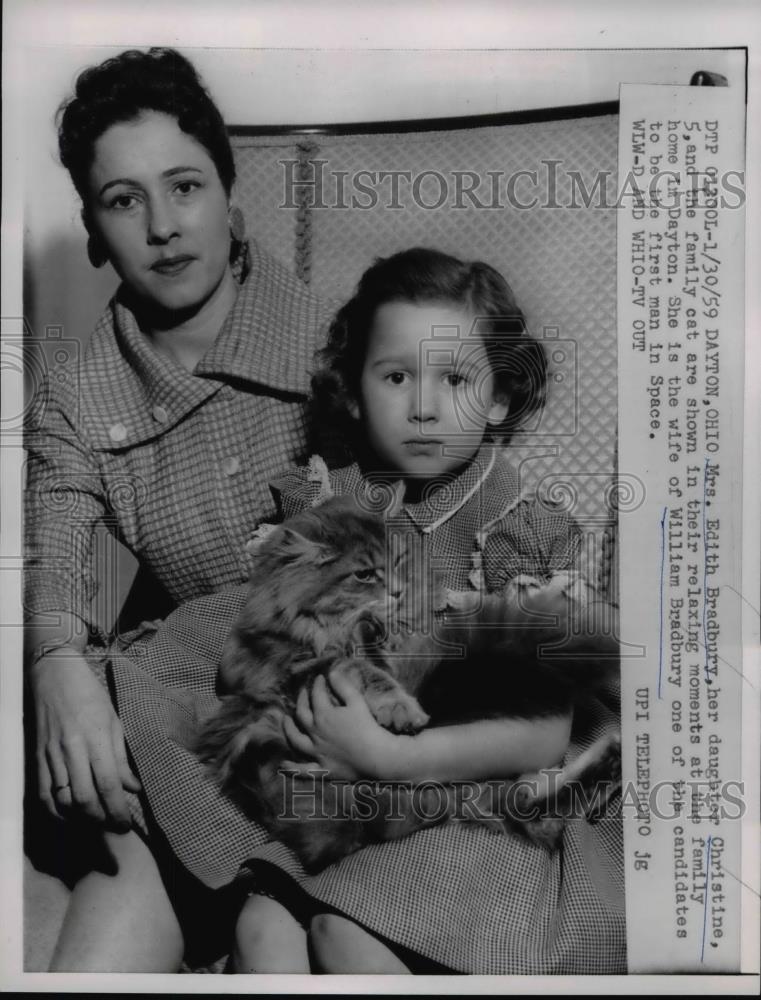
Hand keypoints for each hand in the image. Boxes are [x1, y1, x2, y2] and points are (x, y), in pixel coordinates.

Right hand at [30, 649, 140, 828]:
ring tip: (96, 822)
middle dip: (100, 819)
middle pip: (84, 799)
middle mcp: (71, 749)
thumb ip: (121, 758)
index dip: (117, 810)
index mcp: (95, 738)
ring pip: (62, 800)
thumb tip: (133, 787)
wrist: (54, 677)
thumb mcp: (114, 721)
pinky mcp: (37, 758)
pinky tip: (69, 817)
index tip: (126, 824)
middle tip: (113, 826)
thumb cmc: (90, 695)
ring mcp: (51, 755)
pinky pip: (43, 793)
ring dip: (79, 818)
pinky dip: (55, 812)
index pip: (108, 784)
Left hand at [282, 672, 396, 780]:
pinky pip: (302, 769)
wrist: (376, 756)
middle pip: (302, 714)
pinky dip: (292, 768)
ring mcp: (316, 751)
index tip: (320, 678)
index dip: (317, 684)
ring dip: (289, 728)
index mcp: (324, 715)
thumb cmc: (368, 727)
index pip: (316, 695)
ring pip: (296, 739)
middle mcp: (315, 732)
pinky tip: (283, 765)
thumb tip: (332, 673)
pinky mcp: (322, 768)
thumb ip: (343, 686)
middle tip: (303, 693)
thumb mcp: (357, 702)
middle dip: (301, 700)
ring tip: (286, 720)